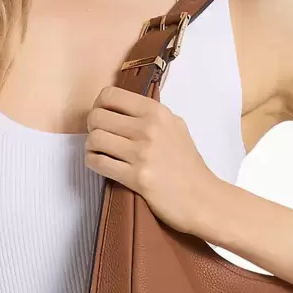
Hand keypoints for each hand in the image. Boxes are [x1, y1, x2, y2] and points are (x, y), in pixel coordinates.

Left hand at [85, 85, 220, 235]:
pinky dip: (93, 162)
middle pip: (98, 116)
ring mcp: (142, 153)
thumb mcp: (175, 127)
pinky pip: (98, 163)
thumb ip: (150, 115)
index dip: (99, 105)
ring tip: (99, 152)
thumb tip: (121, 108)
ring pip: (95, 139)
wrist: (201, 197)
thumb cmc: (187, 165)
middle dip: (92, 127)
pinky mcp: (136, 177)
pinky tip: (100, 164)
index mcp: (157, 112)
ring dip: (91, 146)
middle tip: (99, 138)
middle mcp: (149, 128)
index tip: (102, 117)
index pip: (110, 95)